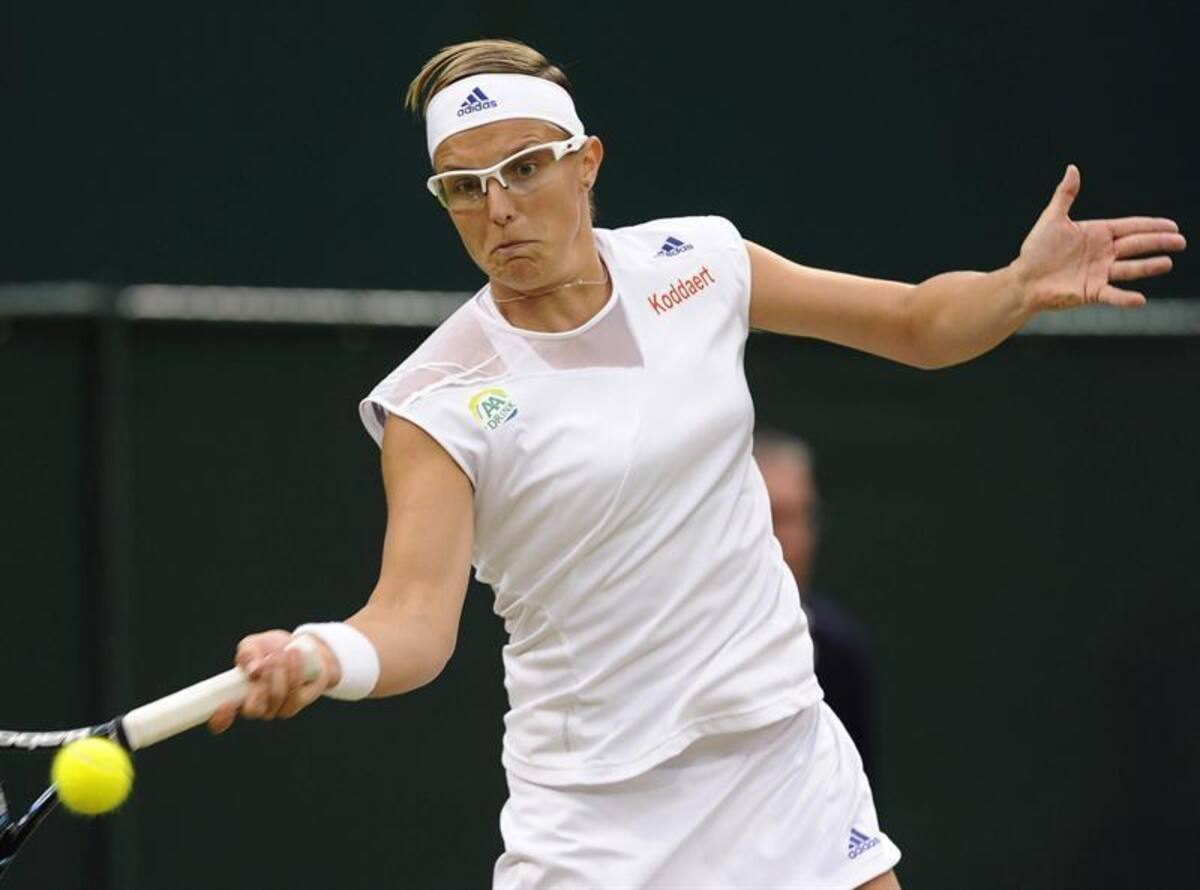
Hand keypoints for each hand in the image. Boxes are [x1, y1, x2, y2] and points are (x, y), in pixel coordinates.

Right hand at [207, 630, 341, 734]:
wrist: (298, 647)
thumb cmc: (269, 649)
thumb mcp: (253, 645)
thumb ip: (247, 654)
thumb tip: (253, 670)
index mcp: (236, 697)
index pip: (220, 722)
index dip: (220, 719)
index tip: (225, 704)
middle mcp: (255, 708)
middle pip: (253, 710)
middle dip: (260, 683)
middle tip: (267, 660)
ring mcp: (276, 709)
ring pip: (276, 698)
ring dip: (279, 671)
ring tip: (279, 653)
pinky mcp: (296, 703)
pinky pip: (295, 693)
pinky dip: (294, 670)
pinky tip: (293, 653)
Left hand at [1013, 164, 1185, 311]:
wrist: (1024, 280)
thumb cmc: (1036, 250)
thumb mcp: (1052, 219)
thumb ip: (1065, 195)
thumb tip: (1072, 168)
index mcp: (1097, 234)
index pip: (1130, 227)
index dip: (1151, 226)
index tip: (1172, 226)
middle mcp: (1103, 253)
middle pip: (1136, 246)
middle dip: (1158, 243)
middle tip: (1181, 241)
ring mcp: (1100, 273)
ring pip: (1129, 268)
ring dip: (1148, 266)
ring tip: (1167, 263)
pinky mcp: (1092, 292)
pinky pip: (1112, 295)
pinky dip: (1125, 298)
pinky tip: (1141, 300)